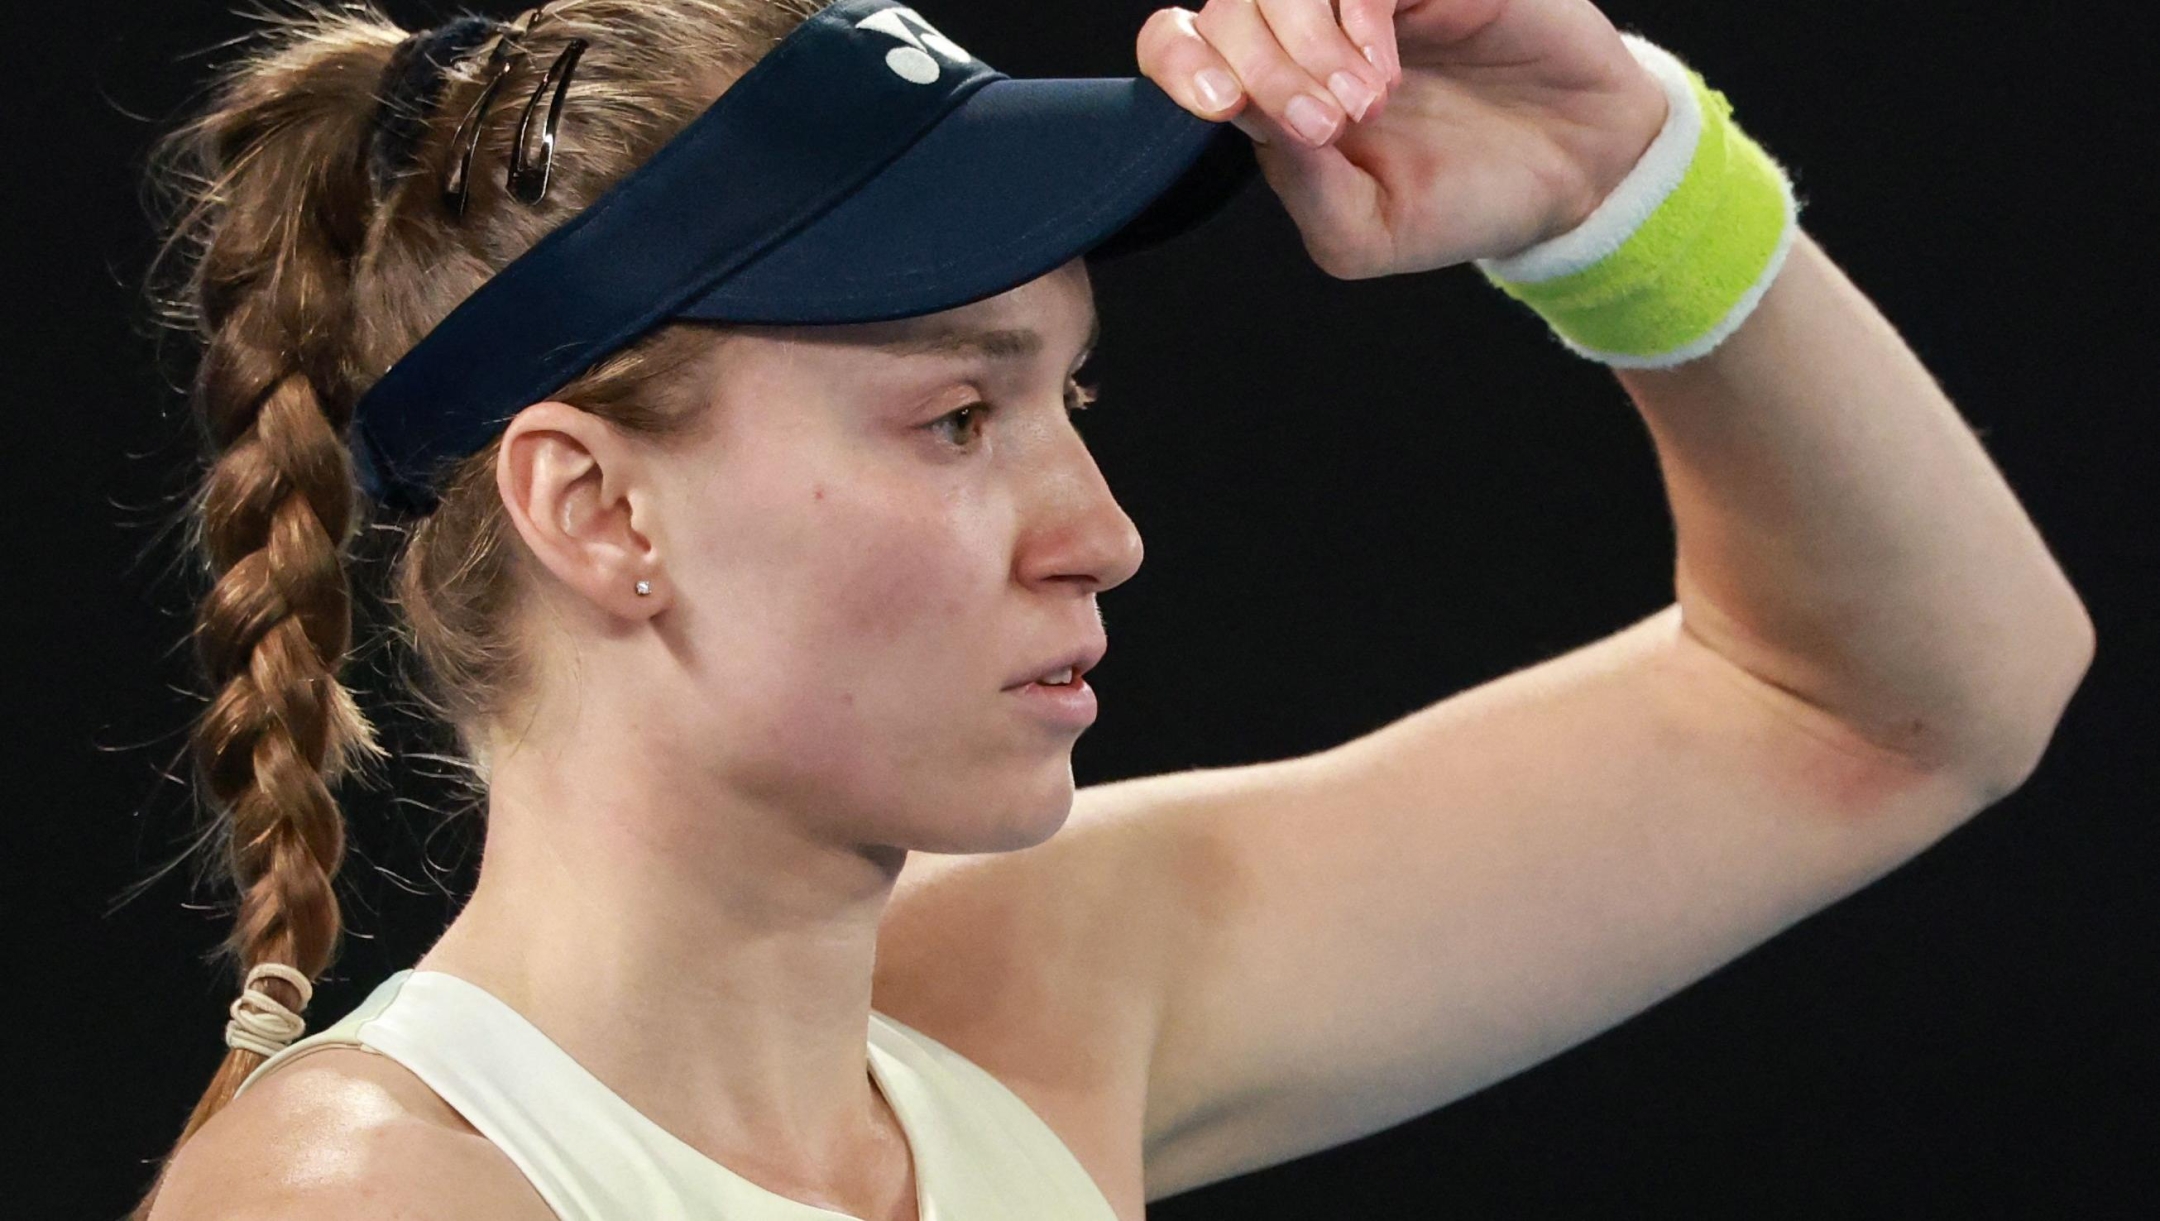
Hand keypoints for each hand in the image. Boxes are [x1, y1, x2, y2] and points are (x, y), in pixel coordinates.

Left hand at [1137, 0, 1670, 277]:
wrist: (1576, 172)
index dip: (1179, 62)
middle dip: (1262, 69)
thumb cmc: (1461, 199)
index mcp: (1270, 92)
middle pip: (1226, 6)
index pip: (1179, 43)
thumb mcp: (1363, 230)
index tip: (1219, 104)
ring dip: (1304, 40)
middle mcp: (1303, 30)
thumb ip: (1300, 187)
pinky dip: (1355, 11)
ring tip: (1362, 104)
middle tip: (1327, 125)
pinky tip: (1382, 69)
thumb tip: (1252, 117)